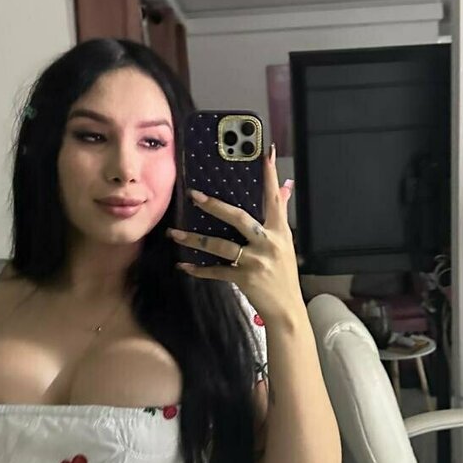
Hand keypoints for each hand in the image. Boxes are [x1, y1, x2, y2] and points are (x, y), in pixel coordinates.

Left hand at [165, 145, 301, 323]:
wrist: (287, 310)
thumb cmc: (284, 274)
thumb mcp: (286, 242)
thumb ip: (281, 214)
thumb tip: (287, 186)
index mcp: (279, 231)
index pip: (273, 197)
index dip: (269, 175)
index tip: (263, 153)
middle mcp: (269, 243)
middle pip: (239, 218)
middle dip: (214, 205)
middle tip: (193, 195)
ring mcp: (256, 261)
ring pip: (221, 245)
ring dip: (195, 239)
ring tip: (175, 233)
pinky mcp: (245, 279)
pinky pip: (217, 271)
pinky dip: (199, 269)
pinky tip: (184, 266)